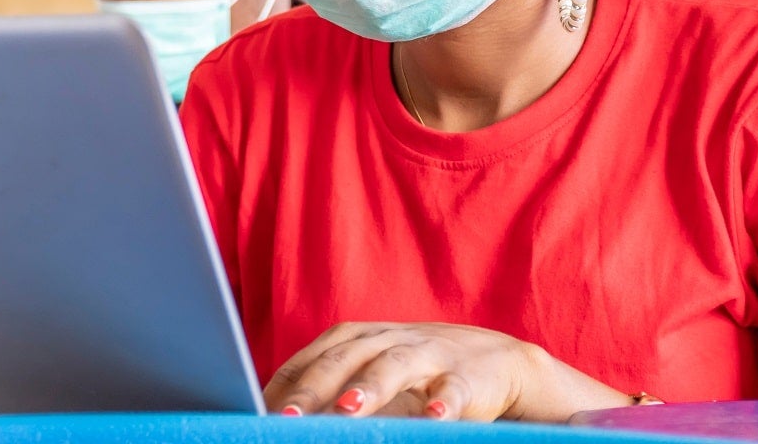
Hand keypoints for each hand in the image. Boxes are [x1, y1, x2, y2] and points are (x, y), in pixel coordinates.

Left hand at [265, 322, 629, 421]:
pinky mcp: (470, 374)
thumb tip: (268, 411)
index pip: (312, 358)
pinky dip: (446, 402)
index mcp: (357, 338)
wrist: (502, 362)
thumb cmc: (418, 373)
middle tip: (286, 419)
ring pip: (394, 366)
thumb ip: (326, 388)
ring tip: (348, 411)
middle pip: (343, 360)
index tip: (255, 412)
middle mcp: (388, 339)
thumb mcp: (370, 374)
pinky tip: (436, 418)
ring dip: (371, 388)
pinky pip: (456, 388)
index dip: (286, 385)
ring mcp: (429, 353)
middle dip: (313, 390)